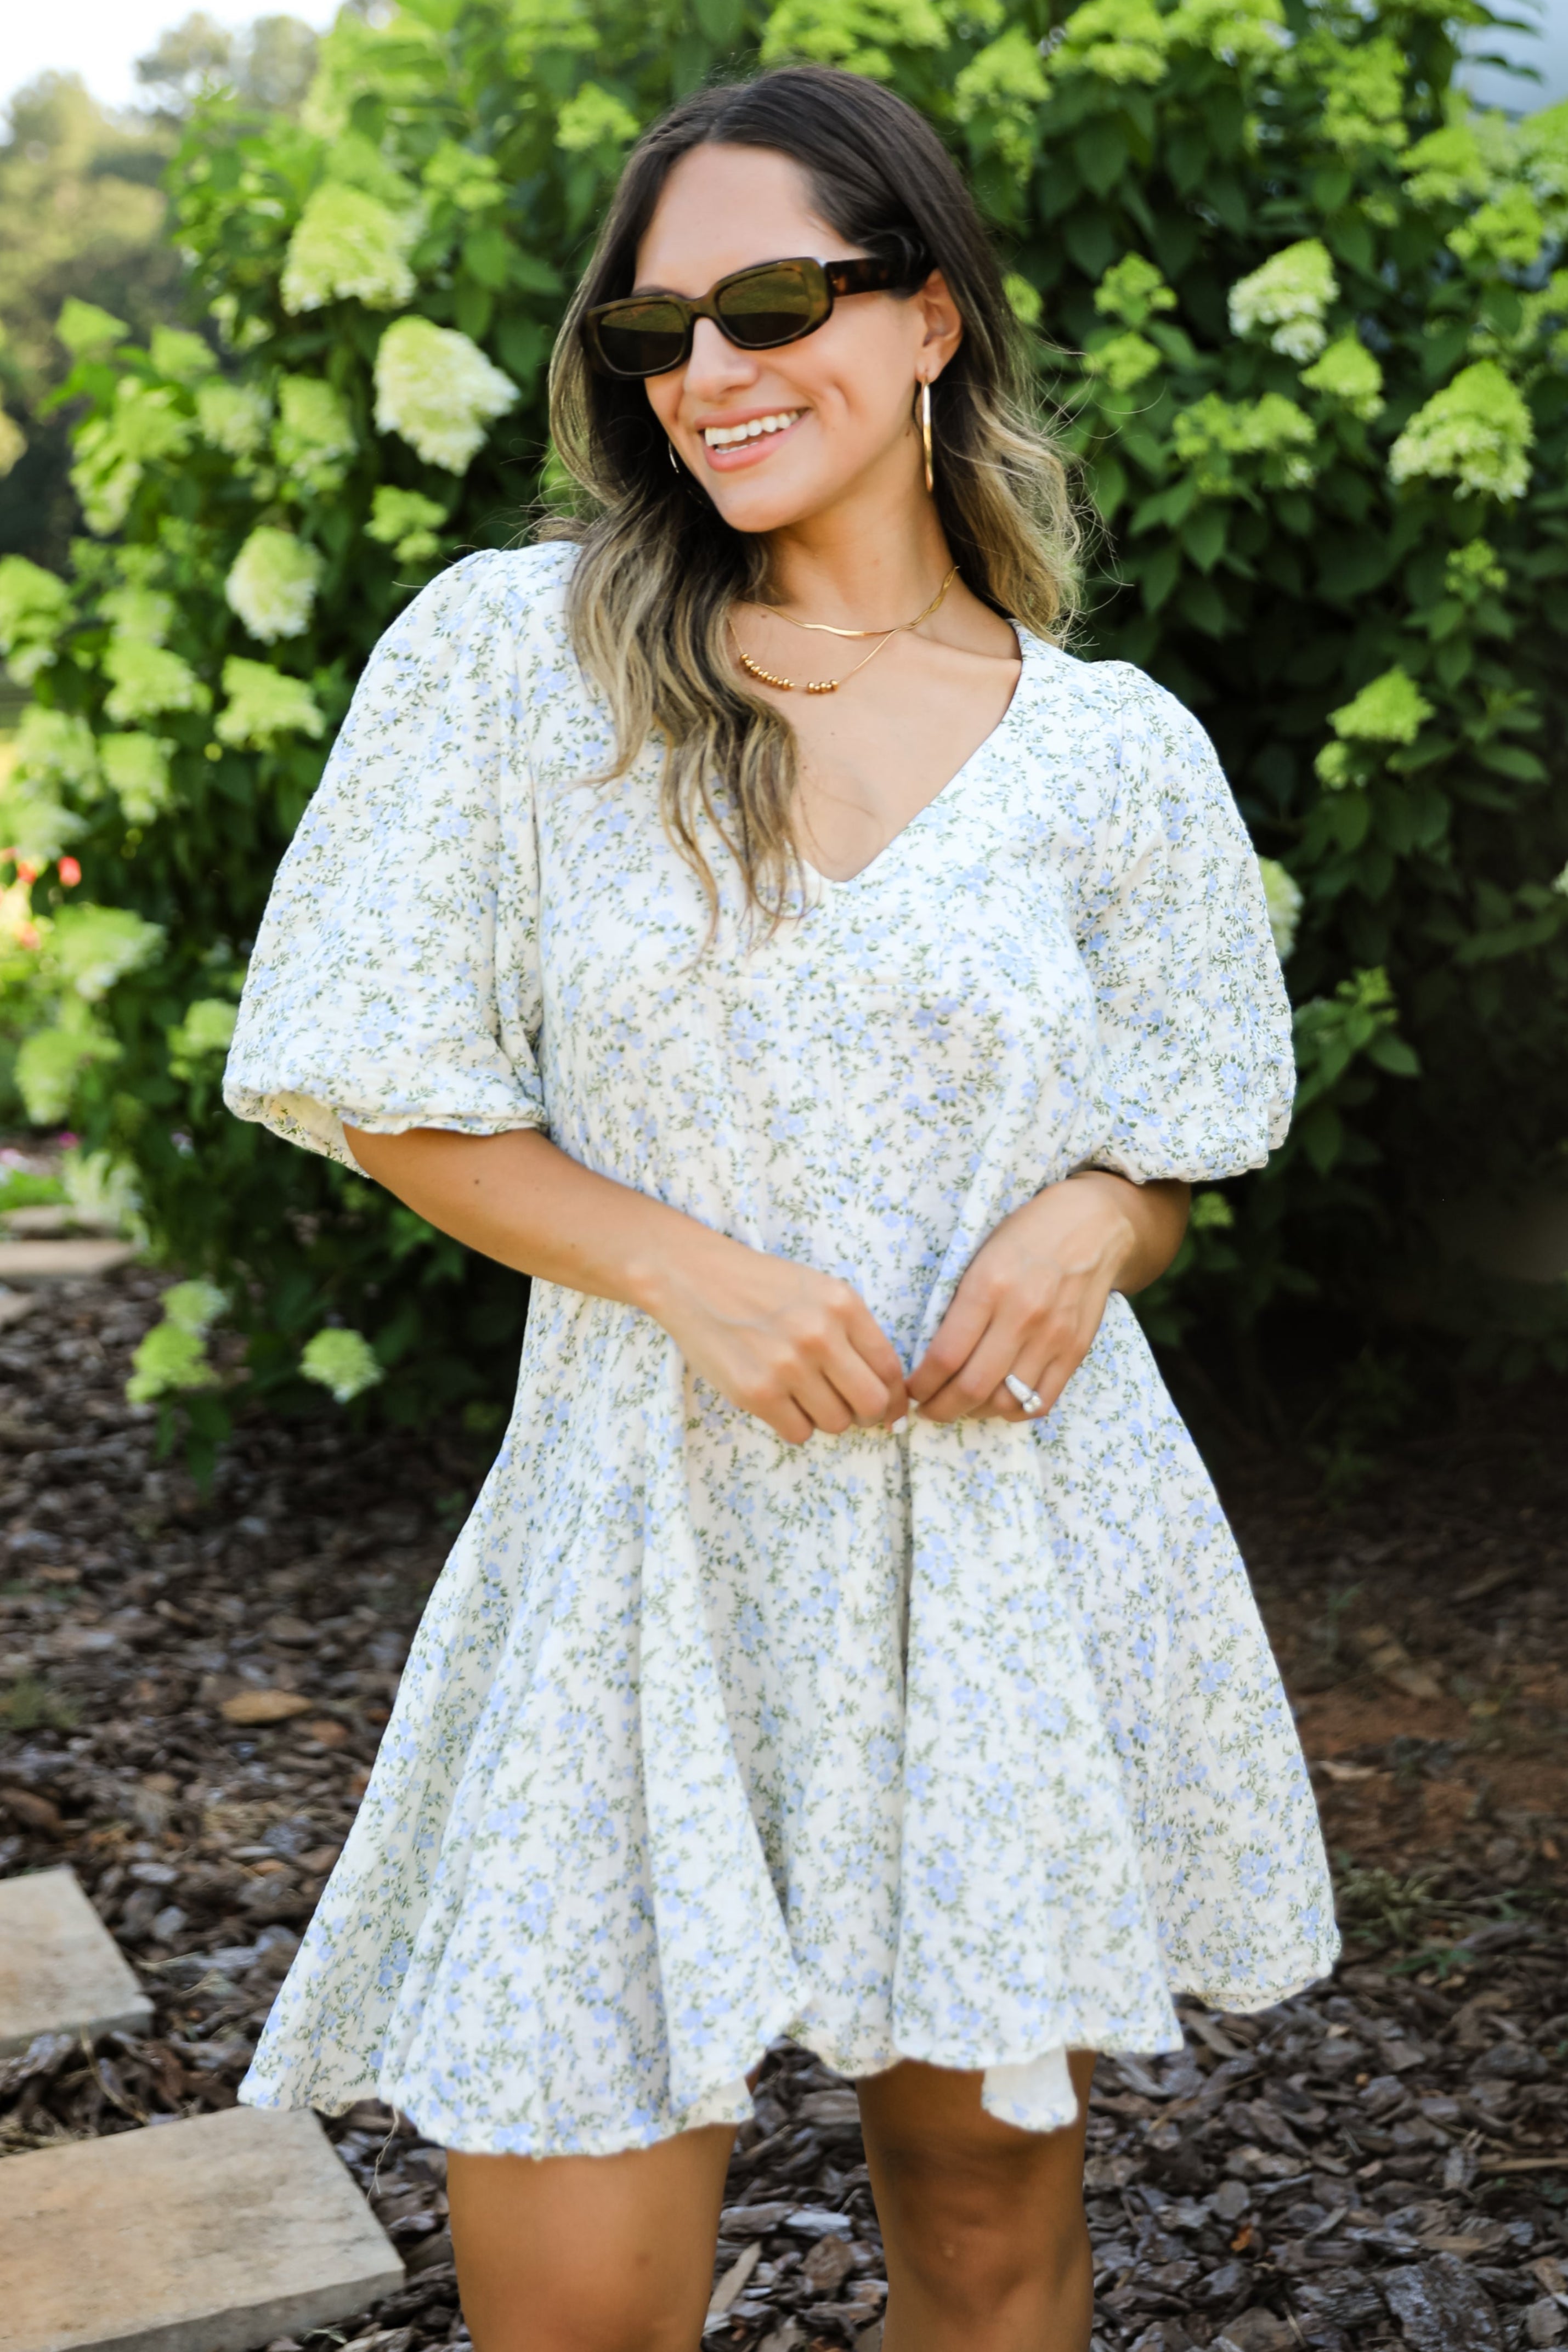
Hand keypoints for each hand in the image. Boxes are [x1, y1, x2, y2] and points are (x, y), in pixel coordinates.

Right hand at [646, 1230, 907, 1447]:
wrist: (694, 1279)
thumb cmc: (761, 1286)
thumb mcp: (820, 1291)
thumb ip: (854, 1333)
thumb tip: (888, 1393)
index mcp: (843, 1305)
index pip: (889, 1368)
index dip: (895, 1397)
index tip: (890, 1408)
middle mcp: (820, 1335)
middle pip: (871, 1403)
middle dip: (867, 1414)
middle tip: (851, 1409)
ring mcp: (787, 1366)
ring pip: (835, 1423)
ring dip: (826, 1417)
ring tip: (804, 1395)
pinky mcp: (755, 1392)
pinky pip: (798, 1433)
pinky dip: (794, 1424)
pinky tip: (780, 1401)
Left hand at [908, 1173, 1173, 1425]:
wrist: (1094, 1224)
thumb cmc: (1026, 1235)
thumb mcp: (980, 1255)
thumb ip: (959, 1304)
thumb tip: (930, 1356)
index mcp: (988, 1286)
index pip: (945, 1356)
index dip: (921, 1384)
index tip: (911, 1389)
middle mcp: (1022, 1315)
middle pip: (972, 1387)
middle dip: (940, 1408)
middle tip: (928, 1408)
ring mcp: (1053, 1336)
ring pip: (1006, 1401)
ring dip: (974, 1413)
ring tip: (961, 1405)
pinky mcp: (1076, 1350)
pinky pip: (1041, 1401)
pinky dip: (1013, 1411)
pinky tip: (999, 1401)